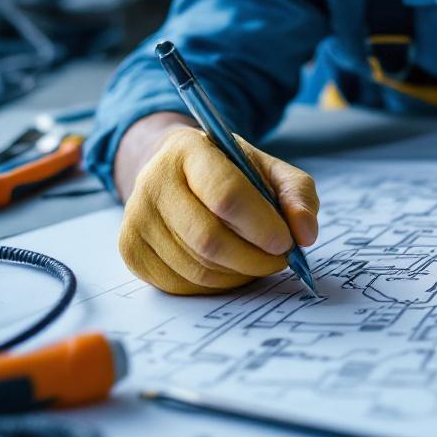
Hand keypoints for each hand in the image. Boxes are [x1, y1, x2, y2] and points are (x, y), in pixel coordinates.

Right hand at [117, 123, 317, 294]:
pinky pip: (180, 285)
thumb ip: (297, 195)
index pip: (226, 195)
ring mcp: (136, 218)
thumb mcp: (268, 169)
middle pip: (210, 240)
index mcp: (188, 150)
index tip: (287, 242)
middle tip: (280, 259)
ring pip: (197, 268)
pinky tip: (229, 268)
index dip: (261, 225)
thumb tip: (306, 234)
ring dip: (239, 274)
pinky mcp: (130, 250)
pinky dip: (215, 286)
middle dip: (255, 258)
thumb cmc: (229, 172)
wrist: (175, 173)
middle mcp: (152, 181)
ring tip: (257, 261)